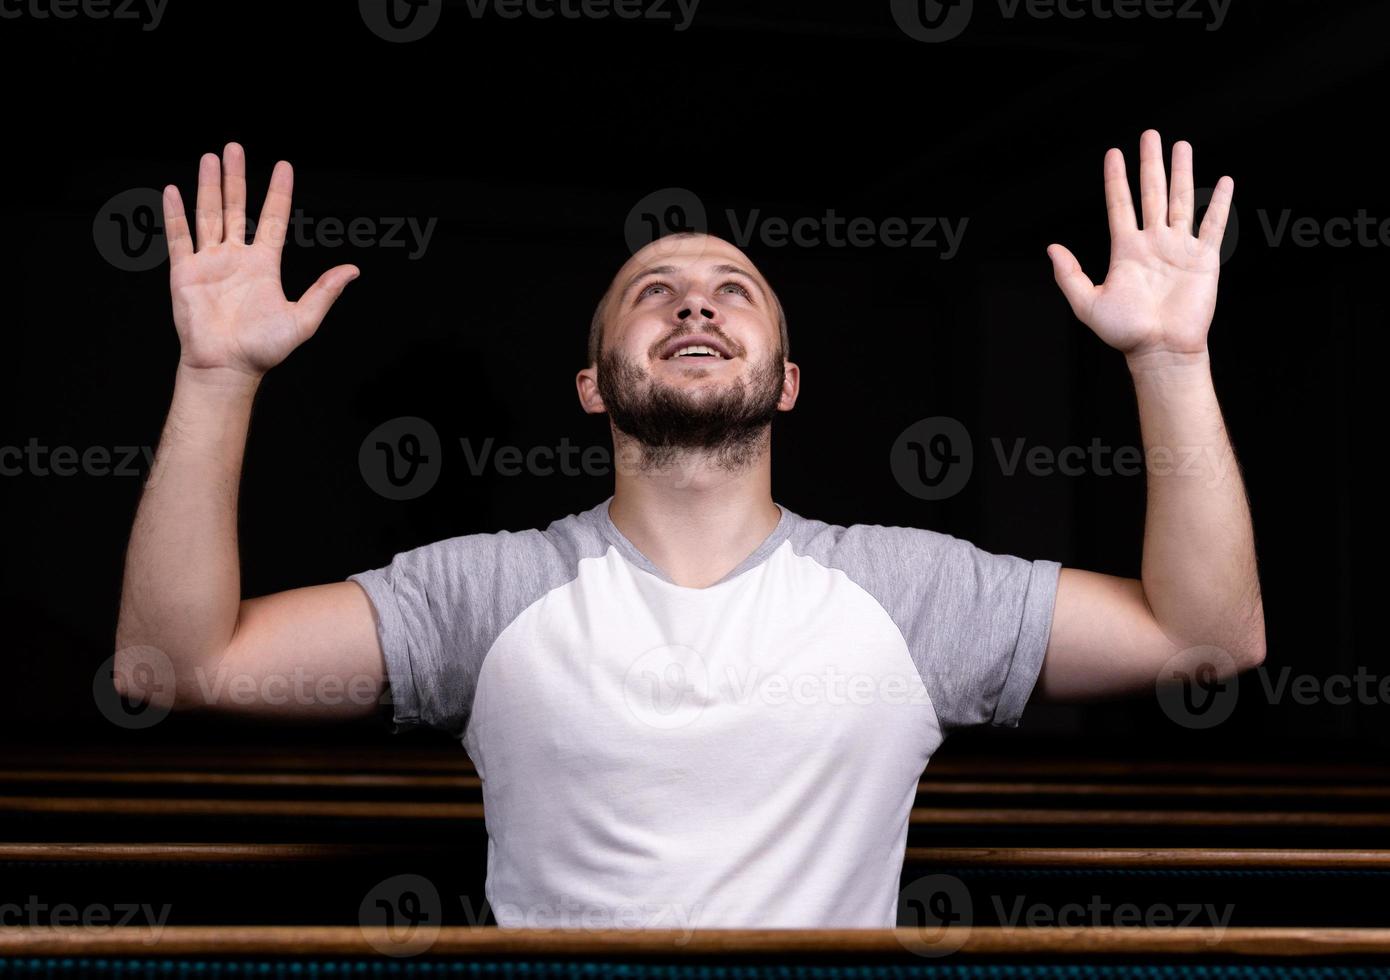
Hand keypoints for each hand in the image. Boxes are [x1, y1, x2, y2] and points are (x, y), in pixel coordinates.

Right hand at [163, 142, 358, 378]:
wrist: (227, 367)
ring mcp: (209, 262)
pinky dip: (175, 214)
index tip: (283, 166)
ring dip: (209, 186)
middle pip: (236, 208)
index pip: (274, 219)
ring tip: (210, 158)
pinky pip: (179, 237)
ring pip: (208, 215)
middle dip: (236, 178)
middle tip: (235, 148)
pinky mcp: (185, 272)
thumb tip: (353, 270)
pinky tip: (173, 190)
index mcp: (264, 265)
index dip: (278, 192)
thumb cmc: (264, 349)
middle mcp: (236, 257)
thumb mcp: (303, 318)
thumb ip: (325, 291)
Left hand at [1046, 130, 1232, 358]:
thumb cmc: (1125, 332)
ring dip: (1182, 173)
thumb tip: (1052, 248)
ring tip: (1181, 145)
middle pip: (1151, 193)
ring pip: (1180, 200)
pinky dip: (1218, 204)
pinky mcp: (1204, 259)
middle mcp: (1153, 243)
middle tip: (1150, 135)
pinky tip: (1223, 181)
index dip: (1116, 179)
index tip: (1113, 153)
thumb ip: (1070, 275)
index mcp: (1126, 250)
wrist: (1160, 350)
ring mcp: (1179, 249)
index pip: (1120, 204)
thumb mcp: (1087, 303)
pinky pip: (1212, 225)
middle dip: (1150, 163)